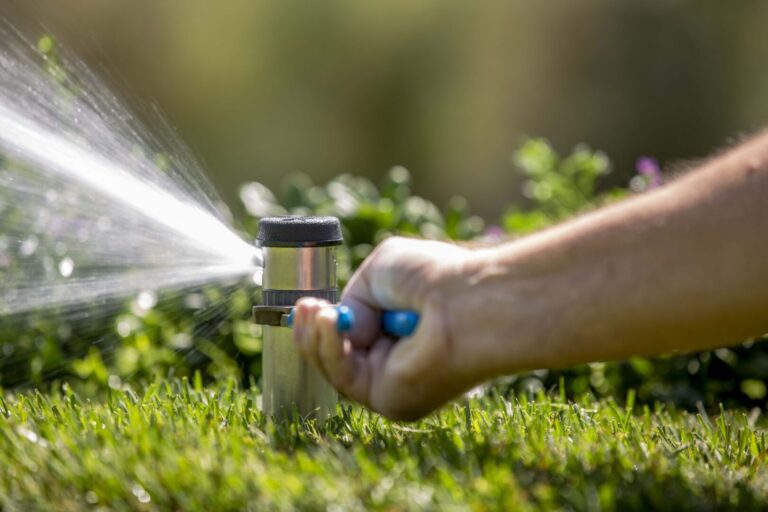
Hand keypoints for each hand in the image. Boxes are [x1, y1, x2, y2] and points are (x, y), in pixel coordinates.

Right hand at [293, 237, 483, 420]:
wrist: (468, 300)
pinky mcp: (391, 402)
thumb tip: (345, 326)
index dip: (324, 324)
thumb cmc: (434, 278)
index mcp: (398, 333)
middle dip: (313, 332)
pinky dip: (329, 349)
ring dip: (316, 338)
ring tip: (316, 311)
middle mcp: (395, 363)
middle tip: (304, 306)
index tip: (308, 304)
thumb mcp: (382, 271)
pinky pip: (344, 378)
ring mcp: (392, 385)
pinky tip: (327, 322)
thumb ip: (355, 297)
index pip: (351, 337)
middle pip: (336, 357)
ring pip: (334, 369)